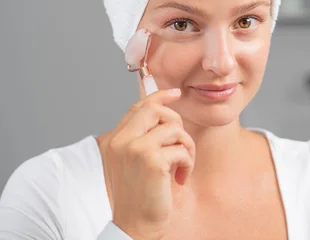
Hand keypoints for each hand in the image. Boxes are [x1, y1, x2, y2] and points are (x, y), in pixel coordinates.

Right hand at [100, 88, 194, 239]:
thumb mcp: (135, 162)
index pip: (138, 107)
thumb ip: (143, 138)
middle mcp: (121, 141)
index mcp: (114, 140)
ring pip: (175, 129)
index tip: (176, 93)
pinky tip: (180, 179)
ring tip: (181, 167)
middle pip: (157, 111)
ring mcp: (135, 149)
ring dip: (186, 148)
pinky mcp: (152, 160)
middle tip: (181, 147)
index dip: (159, 97)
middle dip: (177, 124)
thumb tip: (164, 112)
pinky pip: (182, 150)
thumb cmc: (139, 196)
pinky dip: (188, 164)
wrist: (134, 225)